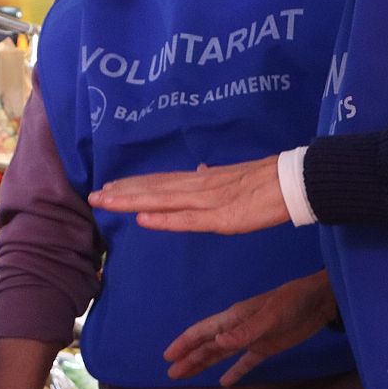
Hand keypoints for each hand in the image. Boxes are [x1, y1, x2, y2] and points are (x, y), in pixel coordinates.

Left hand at [87, 155, 287, 234]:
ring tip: (105, 203)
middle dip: (122, 193)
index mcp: (202, 179)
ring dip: (132, 202)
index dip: (134, 185)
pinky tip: (143, 219)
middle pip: (154, 189)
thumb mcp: (233, 175)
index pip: (161, 181)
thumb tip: (198, 169)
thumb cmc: (267, 181)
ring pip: (162, 200)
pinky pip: (188, 219)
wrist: (294, 181)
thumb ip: (212, 176)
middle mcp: (198, 186)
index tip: (109, 187)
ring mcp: (208, 201)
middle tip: (92, 197)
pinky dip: (164, 219)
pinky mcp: (221, 217)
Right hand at [163, 270, 337, 385]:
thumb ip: (245, 331)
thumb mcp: (270, 316)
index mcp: (233, 317)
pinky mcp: (266, 347)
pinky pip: (245, 362)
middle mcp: (237, 328)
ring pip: (221, 354)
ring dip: (203, 364)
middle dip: (188, 358)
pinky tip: (224, 382)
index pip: (203, 332)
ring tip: (187, 375)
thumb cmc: (293, 303)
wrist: (319, 301)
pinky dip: (234, 372)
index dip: (184, 343)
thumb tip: (218, 342)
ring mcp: (251, 338)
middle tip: (171, 373)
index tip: (168, 356)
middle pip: (207, 345)